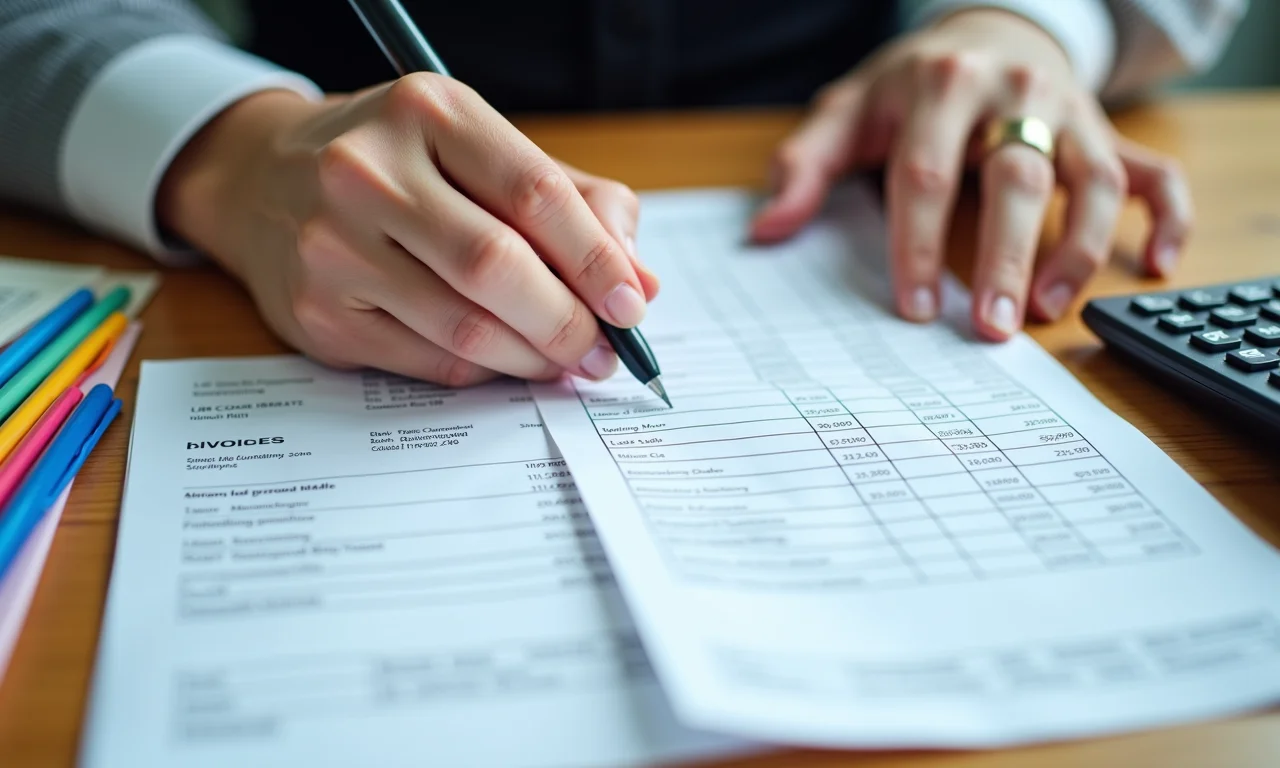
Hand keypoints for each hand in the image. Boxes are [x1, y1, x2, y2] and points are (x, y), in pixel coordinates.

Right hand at [157, 75, 658, 384]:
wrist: (263, 181)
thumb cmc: (400, 166)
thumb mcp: (483, 151)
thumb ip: (576, 204)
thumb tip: (639, 282)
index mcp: (428, 112)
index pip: (534, 192)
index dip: (595, 259)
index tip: (630, 304)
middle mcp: (369, 172)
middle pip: (497, 267)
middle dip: (568, 322)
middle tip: (603, 350)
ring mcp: (332, 245)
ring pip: (465, 327)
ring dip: (533, 358)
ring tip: (565, 361)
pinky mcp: (318, 312)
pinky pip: (428, 361)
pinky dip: (484, 371)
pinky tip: (504, 360)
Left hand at [751, 10, 1192, 339]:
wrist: (984, 31)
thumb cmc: (907, 86)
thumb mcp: (846, 110)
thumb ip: (804, 165)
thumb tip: (766, 231)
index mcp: (940, 85)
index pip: (927, 173)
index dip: (917, 245)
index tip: (910, 309)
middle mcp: (1015, 92)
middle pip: (1017, 176)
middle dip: (1004, 256)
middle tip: (988, 327)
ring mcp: (1070, 111)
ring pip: (1091, 179)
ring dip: (1077, 249)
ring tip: (1047, 311)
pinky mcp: (1107, 131)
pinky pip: (1153, 171)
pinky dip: (1167, 216)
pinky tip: (1157, 264)